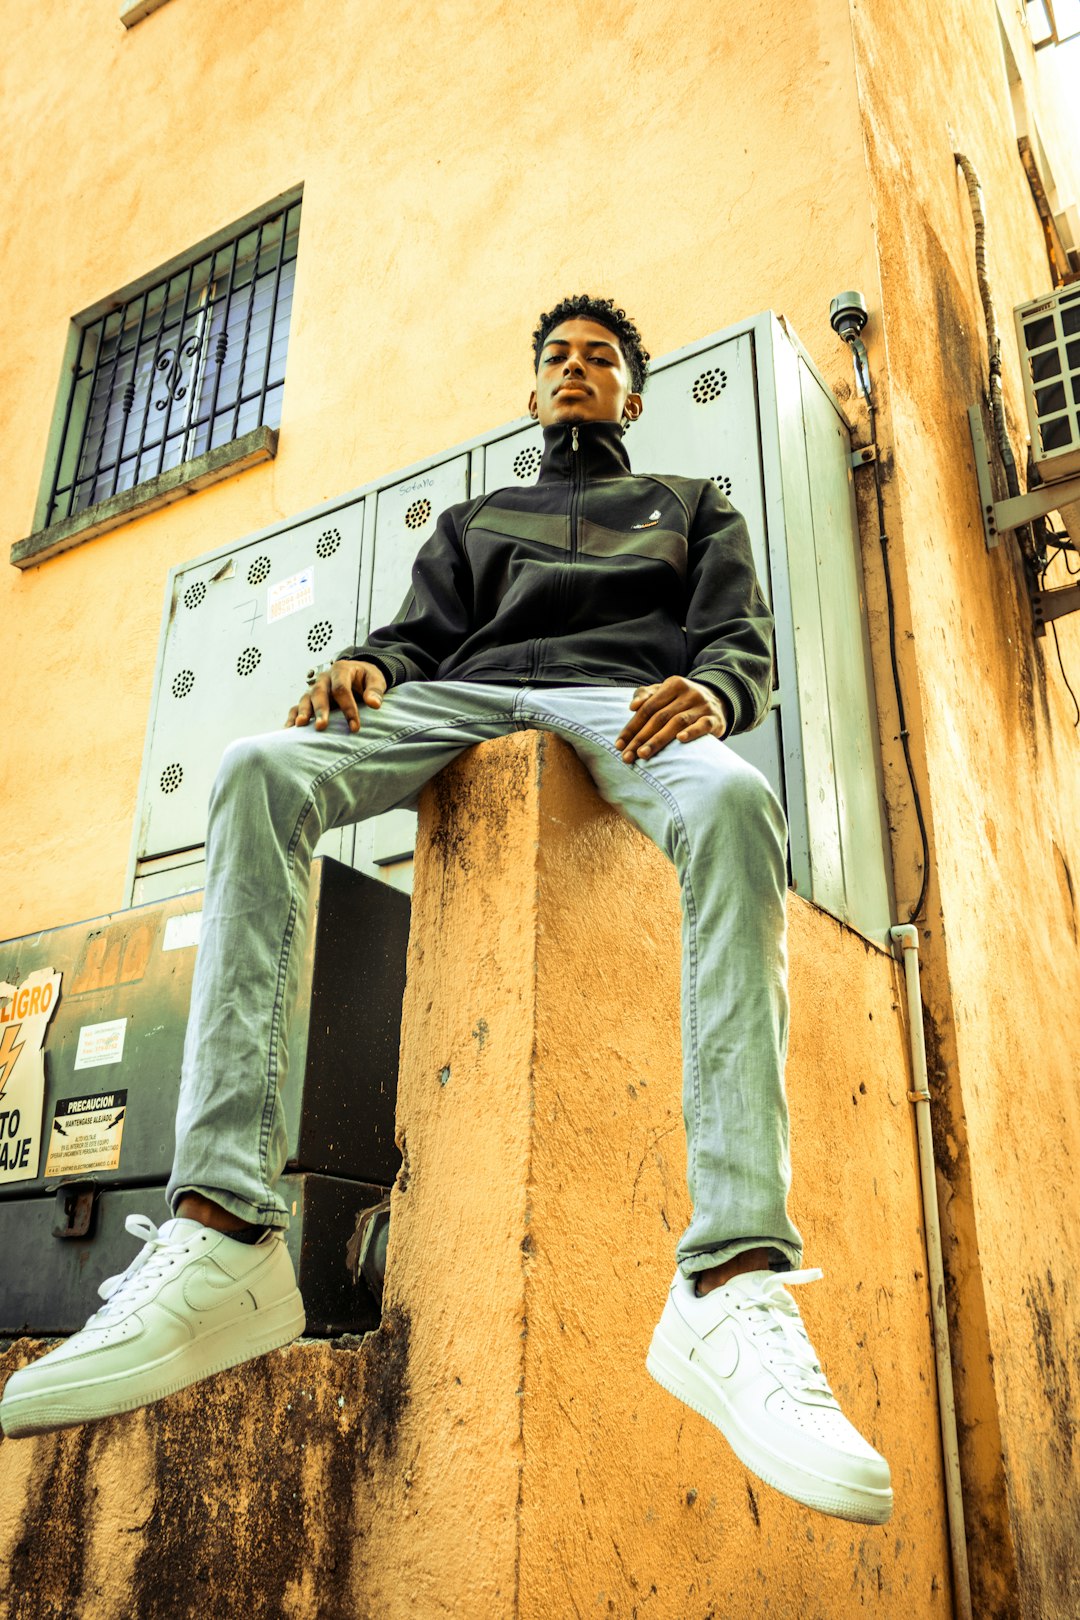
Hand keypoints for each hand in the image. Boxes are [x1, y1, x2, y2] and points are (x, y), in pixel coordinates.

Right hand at [285, 659, 387, 732]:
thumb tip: (374, 704)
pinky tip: (288, 731)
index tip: (354, 727)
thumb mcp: (376, 679)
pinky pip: (297, 706)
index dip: (348, 708)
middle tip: (321, 727)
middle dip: (320, 710)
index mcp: (341, 670)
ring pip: (306, 698)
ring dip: (303, 712)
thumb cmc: (366, 678)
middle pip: (319, 692)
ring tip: (301, 725)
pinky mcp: (309, 699)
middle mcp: (324, 678)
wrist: (358, 673)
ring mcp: (315, 688)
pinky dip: (292, 717)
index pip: (341, 689)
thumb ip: (375, 690)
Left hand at [614, 676, 730, 762]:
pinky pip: (703, 725)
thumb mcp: (665, 692)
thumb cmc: (682, 699)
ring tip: (643, 754)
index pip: (648, 707)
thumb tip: (633, 706)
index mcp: (673, 684)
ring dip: (658, 740)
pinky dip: (692, 732)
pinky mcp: (714, 719)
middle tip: (627, 756)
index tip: (619, 744)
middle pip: (659, 717)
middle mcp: (688, 693)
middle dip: (640, 738)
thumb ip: (646, 695)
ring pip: (677, 722)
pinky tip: (680, 740)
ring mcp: (702, 705)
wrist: (718, 699)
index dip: (632, 726)